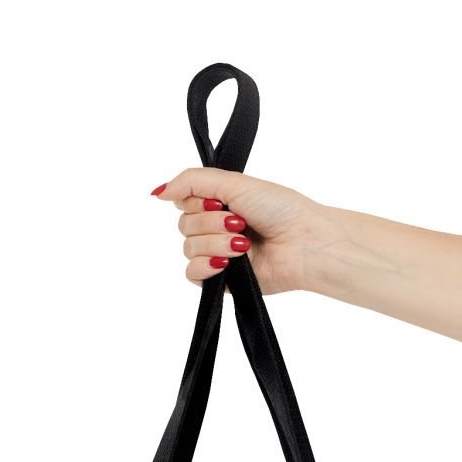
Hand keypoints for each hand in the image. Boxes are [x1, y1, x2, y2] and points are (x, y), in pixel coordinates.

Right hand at [151, 168, 334, 293]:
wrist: (302, 243)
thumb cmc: (280, 209)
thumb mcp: (233, 182)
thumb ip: (192, 181)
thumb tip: (159, 191)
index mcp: (218, 204)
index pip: (183, 200)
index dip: (196, 201)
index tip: (218, 202)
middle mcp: (216, 228)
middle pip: (183, 225)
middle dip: (209, 223)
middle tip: (239, 222)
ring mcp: (218, 254)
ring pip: (188, 248)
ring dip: (215, 243)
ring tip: (243, 243)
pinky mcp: (221, 280)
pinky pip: (192, 274)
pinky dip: (207, 266)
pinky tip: (227, 263)